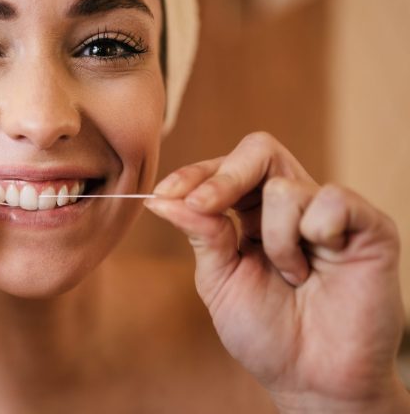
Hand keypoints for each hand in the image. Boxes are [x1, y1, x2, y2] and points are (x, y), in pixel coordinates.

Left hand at [145, 132, 409, 412]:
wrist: (312, 380)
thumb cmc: (267, 334)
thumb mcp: (220, 282)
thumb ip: (201, 235)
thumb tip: (163, 199)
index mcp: (252, 216)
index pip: (225, 169)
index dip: (193, 175)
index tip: (163, 195)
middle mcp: (291, 206)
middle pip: (259, 151)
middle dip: (223, 177)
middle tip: (204, 206)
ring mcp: (329, 214)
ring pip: (286, 188)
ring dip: (275, 239)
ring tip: (292, 276)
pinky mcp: (368, 226)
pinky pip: (332, 201)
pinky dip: (317, 234)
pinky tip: (321, 268)